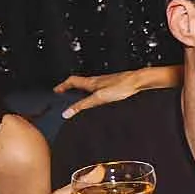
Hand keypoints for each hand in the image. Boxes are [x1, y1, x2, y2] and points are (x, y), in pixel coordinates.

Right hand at [55, 67, 174, 118]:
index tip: (56, 90)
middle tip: (64, 93)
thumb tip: (67, 112)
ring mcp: (106, 82)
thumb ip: (83, 106)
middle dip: (70, 87)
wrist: (138, 81)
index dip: (62, 86)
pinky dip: (92, 92)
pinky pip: (98, 88)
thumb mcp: (99, 98)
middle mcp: (97, 81)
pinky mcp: (114, 85)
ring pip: (89, 85)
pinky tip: (99, 98)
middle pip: (79, 82)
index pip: (71, 81)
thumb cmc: (121, 87)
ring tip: (78, 96)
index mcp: (91, 82)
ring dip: (81, 90)